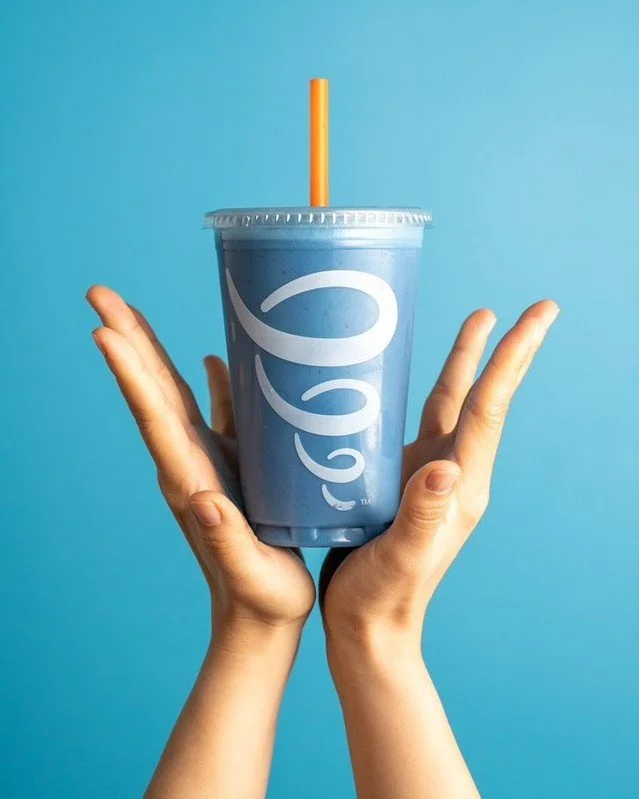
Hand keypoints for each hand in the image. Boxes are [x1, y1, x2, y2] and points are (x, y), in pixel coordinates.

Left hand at [88, 286, 315, 640]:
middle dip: (127, 340)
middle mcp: (189, 462)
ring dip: (154, 351)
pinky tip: (212, 358)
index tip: (104, 331)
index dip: (131, 374)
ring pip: (177, 394)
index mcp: (190, 481)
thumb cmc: (261, 599)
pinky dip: (212, 381)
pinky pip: (219, 413)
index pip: (155, 418)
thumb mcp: (248, 573)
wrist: (259, 617)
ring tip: (132, 313)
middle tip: (99, 293)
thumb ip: (227, 539)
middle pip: (153, 391)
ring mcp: (209, 461)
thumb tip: (201, 498)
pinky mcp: (232, 466)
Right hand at [320, 300, 558, 659]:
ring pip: (451, 405)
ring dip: (467, 363)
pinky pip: (417, 422)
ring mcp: (427, 476)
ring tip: (479, 321)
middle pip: (481, 399)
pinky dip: (421, 390)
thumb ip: (422, 516)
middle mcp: (451, 474)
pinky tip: (406, 373)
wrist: (368, 628)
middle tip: (530, 309)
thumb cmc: (382, 599)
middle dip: (503, 351)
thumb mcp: (401, 559)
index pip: (490, 410)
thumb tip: (446, 467)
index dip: (511, 360)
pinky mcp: (401, 480)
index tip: (539, 317)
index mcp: (461, 487)